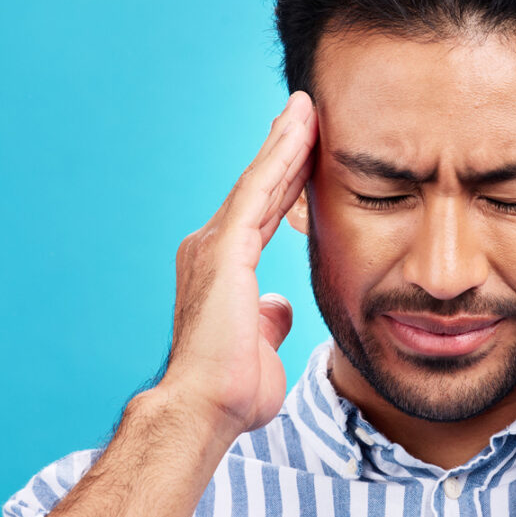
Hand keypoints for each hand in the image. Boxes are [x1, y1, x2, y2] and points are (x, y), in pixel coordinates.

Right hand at [158, 91, 317, 436]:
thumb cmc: (232, 386)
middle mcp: (214, 247)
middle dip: (286, 149)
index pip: (263, 212)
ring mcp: (216, 245)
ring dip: (286, 142)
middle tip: (307, 112)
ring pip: (259, 182)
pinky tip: (299, 131)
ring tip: (307, 108)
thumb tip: (279, 305)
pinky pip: (258, 193)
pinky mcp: (225, 249)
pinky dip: (280, 159)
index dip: (286, 179)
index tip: (308, 151)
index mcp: (225, 267)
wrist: (206, 407)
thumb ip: (270, 316)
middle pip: (260, 188)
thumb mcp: (262, 341)